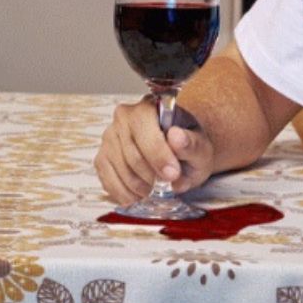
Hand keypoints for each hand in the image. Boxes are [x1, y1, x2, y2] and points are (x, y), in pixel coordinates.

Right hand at [94, 97, 215, 208]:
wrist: (178, 152)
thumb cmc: (188, 147)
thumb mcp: (200, 146)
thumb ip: (191, 143)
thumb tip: (176, 137)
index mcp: (148, 107)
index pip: (144, 128)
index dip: (158, 155)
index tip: (173, 174)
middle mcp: (124, 117)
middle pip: (131, 153)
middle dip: (151, 175)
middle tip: (167, 185)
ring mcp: (110, 137)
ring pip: (120, 169)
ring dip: (138, 186)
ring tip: (154, 190)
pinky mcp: (102, 157)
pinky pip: (108, 179)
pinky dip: (124, 193)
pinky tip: (138, 195)